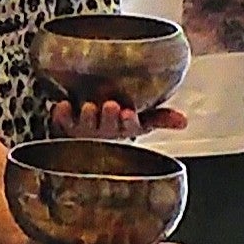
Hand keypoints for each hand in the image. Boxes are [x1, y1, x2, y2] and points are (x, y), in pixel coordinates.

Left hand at [40, 97, 155, 139]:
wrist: (83, 138)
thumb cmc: (116, 124)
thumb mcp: (141, 120)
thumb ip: (161, 118)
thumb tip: (184, 121)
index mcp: (123, 130)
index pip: (130, 128)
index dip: (129, 122)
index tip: (129, 113)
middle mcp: (103, 132)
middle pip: (107, 128)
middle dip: (109, 118)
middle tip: (111, 106)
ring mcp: (82, 130)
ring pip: (84, 126)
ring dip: (87, 116)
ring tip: (89, 106)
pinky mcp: (63, 125)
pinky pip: (60, 122)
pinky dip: (60, 114)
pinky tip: (62, 105)